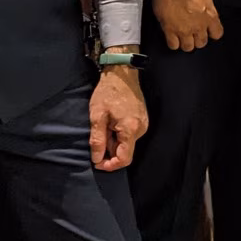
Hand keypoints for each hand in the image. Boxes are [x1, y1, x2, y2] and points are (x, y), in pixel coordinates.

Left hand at [89, 57, 147, 171]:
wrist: (122, 74)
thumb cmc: (108, 93)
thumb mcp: (97, 116)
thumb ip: (98, 140)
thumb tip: (97, 159)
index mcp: (130, 129)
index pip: (124, 159)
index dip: (110, 165)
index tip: (97, 162)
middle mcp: (141, 129)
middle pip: (125, 152)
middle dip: (110, 151)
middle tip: (97, 138)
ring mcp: (143, 124)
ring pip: (127, 143)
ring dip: (114, 142)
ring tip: (103, 127)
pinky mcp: (142, 120)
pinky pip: (130, 135)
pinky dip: (119, 135)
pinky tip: (111, 123)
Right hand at [152, 0, 222, 52]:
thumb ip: (207, 5)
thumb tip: (206, 7)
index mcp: (210, 16)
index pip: (217, 33)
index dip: (211, 33)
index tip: (207, 31)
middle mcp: (199, 26)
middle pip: (202, 43)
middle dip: (197, 39)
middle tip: (192, 32)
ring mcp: (184, 30)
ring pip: (188, 47)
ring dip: (185, 42)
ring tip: (182, 36)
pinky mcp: (170, 30)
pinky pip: (173, 45)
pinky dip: (173, 43)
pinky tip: (172, 36)